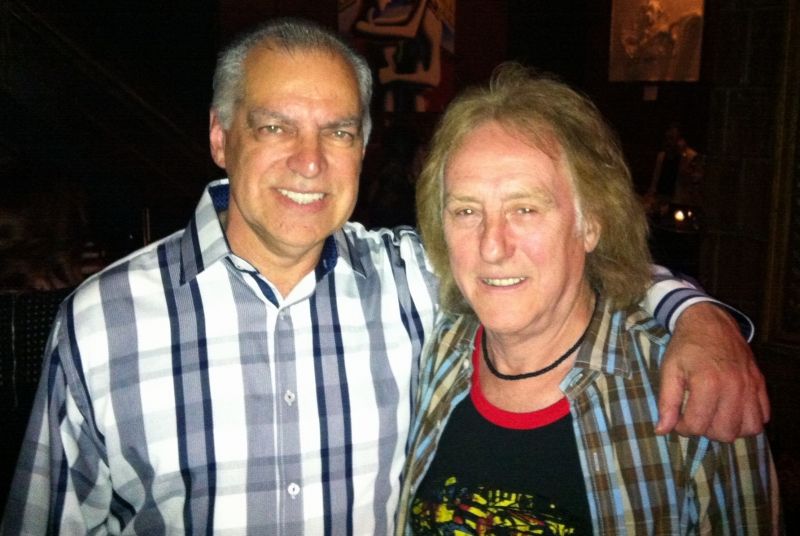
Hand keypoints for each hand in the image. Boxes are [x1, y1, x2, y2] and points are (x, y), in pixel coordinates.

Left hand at [655, 303, 768, 440]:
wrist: (710, 322)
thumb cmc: (686, 346)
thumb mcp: (669, 370)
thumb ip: (666, 402)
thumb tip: (662, 430)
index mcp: (707, 383)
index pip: (698, 425)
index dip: (683, 428)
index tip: (678, 420)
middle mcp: (733, 386)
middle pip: (724, 432)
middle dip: (706, 431)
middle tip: (696, 417)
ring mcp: (750, 386)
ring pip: (748, 429)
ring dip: (729, 429)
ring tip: (715, 417)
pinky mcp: (760, 384)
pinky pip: (763, 416)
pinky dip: (748, 420)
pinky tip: (732, 411)